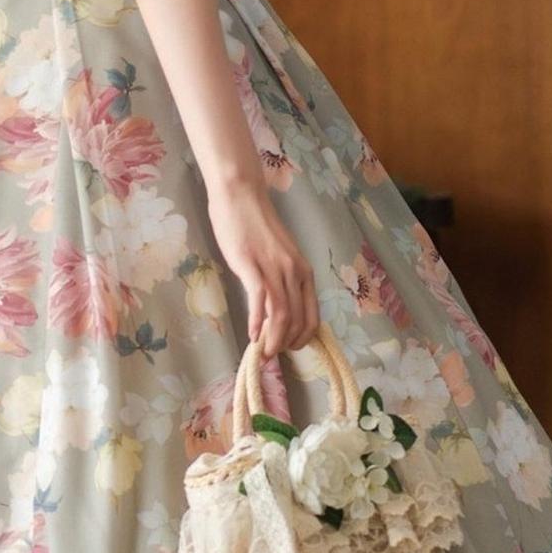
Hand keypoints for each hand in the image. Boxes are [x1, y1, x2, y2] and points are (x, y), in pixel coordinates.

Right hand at [207, 178, 318, 358]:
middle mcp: (294, 271)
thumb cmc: (255, 225)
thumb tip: (277, 308)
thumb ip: (282, 278)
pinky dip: (257, 322)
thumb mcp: (278, 255)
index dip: (302, 338)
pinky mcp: (251, 264)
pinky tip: (251, 335)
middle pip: (297, 319)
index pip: (312, 315)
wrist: (240, 196)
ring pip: (282, 314)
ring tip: (263, 353)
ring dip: (273, 339)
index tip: (288, 348)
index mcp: (303, 270)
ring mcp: (273, 268)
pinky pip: (260, 300)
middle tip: (272, 356)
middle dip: (286, 344)